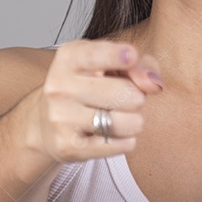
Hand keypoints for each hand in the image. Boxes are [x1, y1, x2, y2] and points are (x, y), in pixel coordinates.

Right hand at [33, 39, 162, 161]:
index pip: (100, 54)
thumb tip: (154, 84)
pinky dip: (126, 140)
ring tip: (121, 117)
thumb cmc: (90, 86)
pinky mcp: (68, 146)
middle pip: (127, 93)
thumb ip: (140, 65)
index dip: (123, 56)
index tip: (131, 57)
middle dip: (137, 98)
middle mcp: (60, 86)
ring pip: (128, 122)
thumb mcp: (111, 64)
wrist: (46, 123)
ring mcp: (61, 118)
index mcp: (69, 57)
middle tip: (125, 99)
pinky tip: (112, 134)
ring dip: (135, 121)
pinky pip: (123, 145)